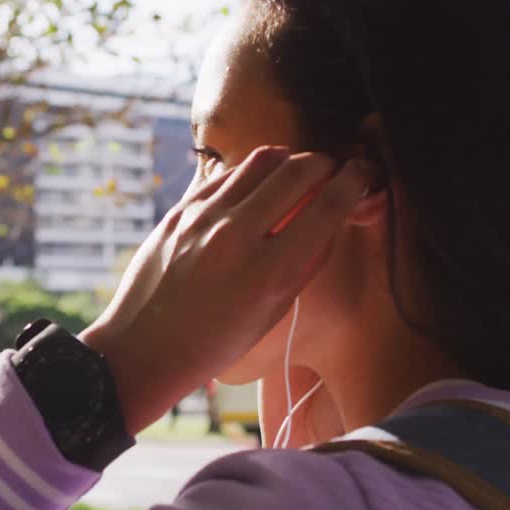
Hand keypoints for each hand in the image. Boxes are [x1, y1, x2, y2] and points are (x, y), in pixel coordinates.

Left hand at [81, 147, 371, 433]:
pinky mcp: (179, 210)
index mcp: (270, 272)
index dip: (356, 181)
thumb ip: (308, 260)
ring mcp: (203, 218)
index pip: (329, 204)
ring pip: (263, 160)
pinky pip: (228, 174)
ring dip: (291, 160)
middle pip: (300, 169)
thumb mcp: (275, 311)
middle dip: (328, 163)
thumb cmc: (217, 341)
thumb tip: (336, 211)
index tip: (365, 174)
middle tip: (336, 171)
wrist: (144, 349)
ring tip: (300, 174)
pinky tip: (260, 186)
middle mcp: (236, 236)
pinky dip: (253, 173)